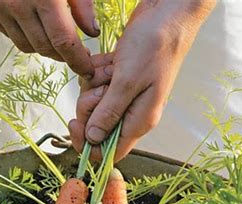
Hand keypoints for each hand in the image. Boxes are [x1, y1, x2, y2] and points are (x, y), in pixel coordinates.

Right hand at [0, 0, 98, 77]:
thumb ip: (82, 4)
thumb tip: (90, 33)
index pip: (63, 42)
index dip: (77, 60)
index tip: (86, 70)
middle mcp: (15, 3)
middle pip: (44, 48)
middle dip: (62, 55)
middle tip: (74, 53)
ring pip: (24, 45)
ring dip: (42, 46)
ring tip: (54, 37)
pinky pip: (5, 32)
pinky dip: (21, 33)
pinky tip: (31, 23)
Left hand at [69, 0, 215, 160]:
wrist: (166, 14)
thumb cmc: (155, 46)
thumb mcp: (128, 81)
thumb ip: (109, 113)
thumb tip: (92, 139)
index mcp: (139, 121)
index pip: (110, 151)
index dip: (88, 144)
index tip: (76, 124)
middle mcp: (131, 112)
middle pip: (94, 125)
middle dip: (89, 104)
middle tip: (102, 86)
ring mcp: (124, 95)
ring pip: (92, 102)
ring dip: (94, 83)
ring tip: (113, 67)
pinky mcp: (117, 79)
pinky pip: (94, 82)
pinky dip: (96, 69)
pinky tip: (111, 60)